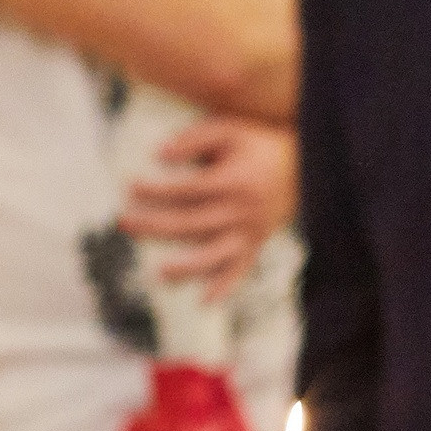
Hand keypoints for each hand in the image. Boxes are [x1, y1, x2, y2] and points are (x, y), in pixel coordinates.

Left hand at [121, 116, 296, 298]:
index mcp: (233, 181)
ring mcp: (250, 232)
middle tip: (123, 223)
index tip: (130, 187)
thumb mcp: (230, 129)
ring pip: (215, 255)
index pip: (187, 190)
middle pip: (191, 224)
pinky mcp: (257, 243)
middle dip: (154, 225)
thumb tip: (159, 154)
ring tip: (160, 273)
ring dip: (187, 267)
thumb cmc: (260, 143)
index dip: (156, 190)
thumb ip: (195, 139)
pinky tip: (204, 302)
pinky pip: (241, 270)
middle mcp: (241, 211)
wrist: (307, 165)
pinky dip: (225, 288)